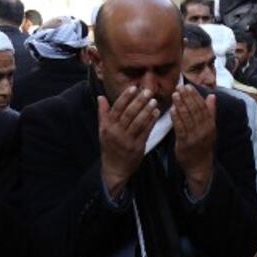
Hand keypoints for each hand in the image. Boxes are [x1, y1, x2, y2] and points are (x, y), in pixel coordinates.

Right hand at [98, 85, 158, 199]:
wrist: (114, 168)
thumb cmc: (109, 146)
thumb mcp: (102, 130)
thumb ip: (103, 113)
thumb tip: (100, 96)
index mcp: (108, 127)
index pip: (116, 108)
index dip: (125, 97)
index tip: (133, 87)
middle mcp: (117, 133)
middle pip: (128, 114)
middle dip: (139, 101)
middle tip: (148, 91)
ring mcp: (127, 140)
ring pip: (138, 122)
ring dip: (147, 110)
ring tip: (154, 100)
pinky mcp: (137, 147)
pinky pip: (145, 132)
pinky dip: (151, 122)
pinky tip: (156, 113)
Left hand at [171, 83, 216, 197]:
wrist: (200, 166)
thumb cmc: (203, 146)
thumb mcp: (210, 129)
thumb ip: (211, 112)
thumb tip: (212, 96)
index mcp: (210, 125)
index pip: (203, 107)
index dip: (195, 96)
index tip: (188, 86)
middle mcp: (204, 130)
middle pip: (195, 110)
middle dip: (187, 97)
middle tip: (179, 87)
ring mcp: (194, 137)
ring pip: (187, 118)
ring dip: (180, 105)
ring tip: (174, 94)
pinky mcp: (185, 144)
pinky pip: (180, 128)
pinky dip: (176, 118)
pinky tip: (172, 110)